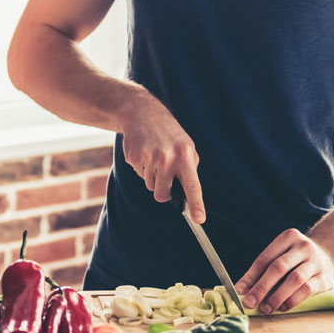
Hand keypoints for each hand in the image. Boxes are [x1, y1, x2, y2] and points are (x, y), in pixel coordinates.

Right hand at [119, 97, 204, 221]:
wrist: (142, 113)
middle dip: (162, 191)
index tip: (199, 219)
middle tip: (163, 175)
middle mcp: (167, 157)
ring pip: (150, 185)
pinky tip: (144, 151)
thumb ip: (189, 168)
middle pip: (163, 193)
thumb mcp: (186, 146)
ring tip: (154, 156)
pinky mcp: (134, 157)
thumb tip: (188, 195)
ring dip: (152, 176)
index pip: (192, 185)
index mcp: (185, 155)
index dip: (196, 204)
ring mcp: (149, 157)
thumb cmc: (169, 133)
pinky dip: (141, 167)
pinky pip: (139, 174)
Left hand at [235, 229, 333, 313]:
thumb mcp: (282, 254)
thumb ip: (264, 269)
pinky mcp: (325, 277)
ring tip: (266, 308)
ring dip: (277, 296)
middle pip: (278, 268)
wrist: (329, 256)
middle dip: (261, 287)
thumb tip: (243, 289)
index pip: (265, 258)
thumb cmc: (296, 258)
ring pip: (294, 279)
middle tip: (250, 302)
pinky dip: (292, 300)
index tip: (240, 290)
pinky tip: (283, 307)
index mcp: (288, 237)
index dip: (251, 275)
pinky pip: (307, 289)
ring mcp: (316, 261)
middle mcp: (303, 247)